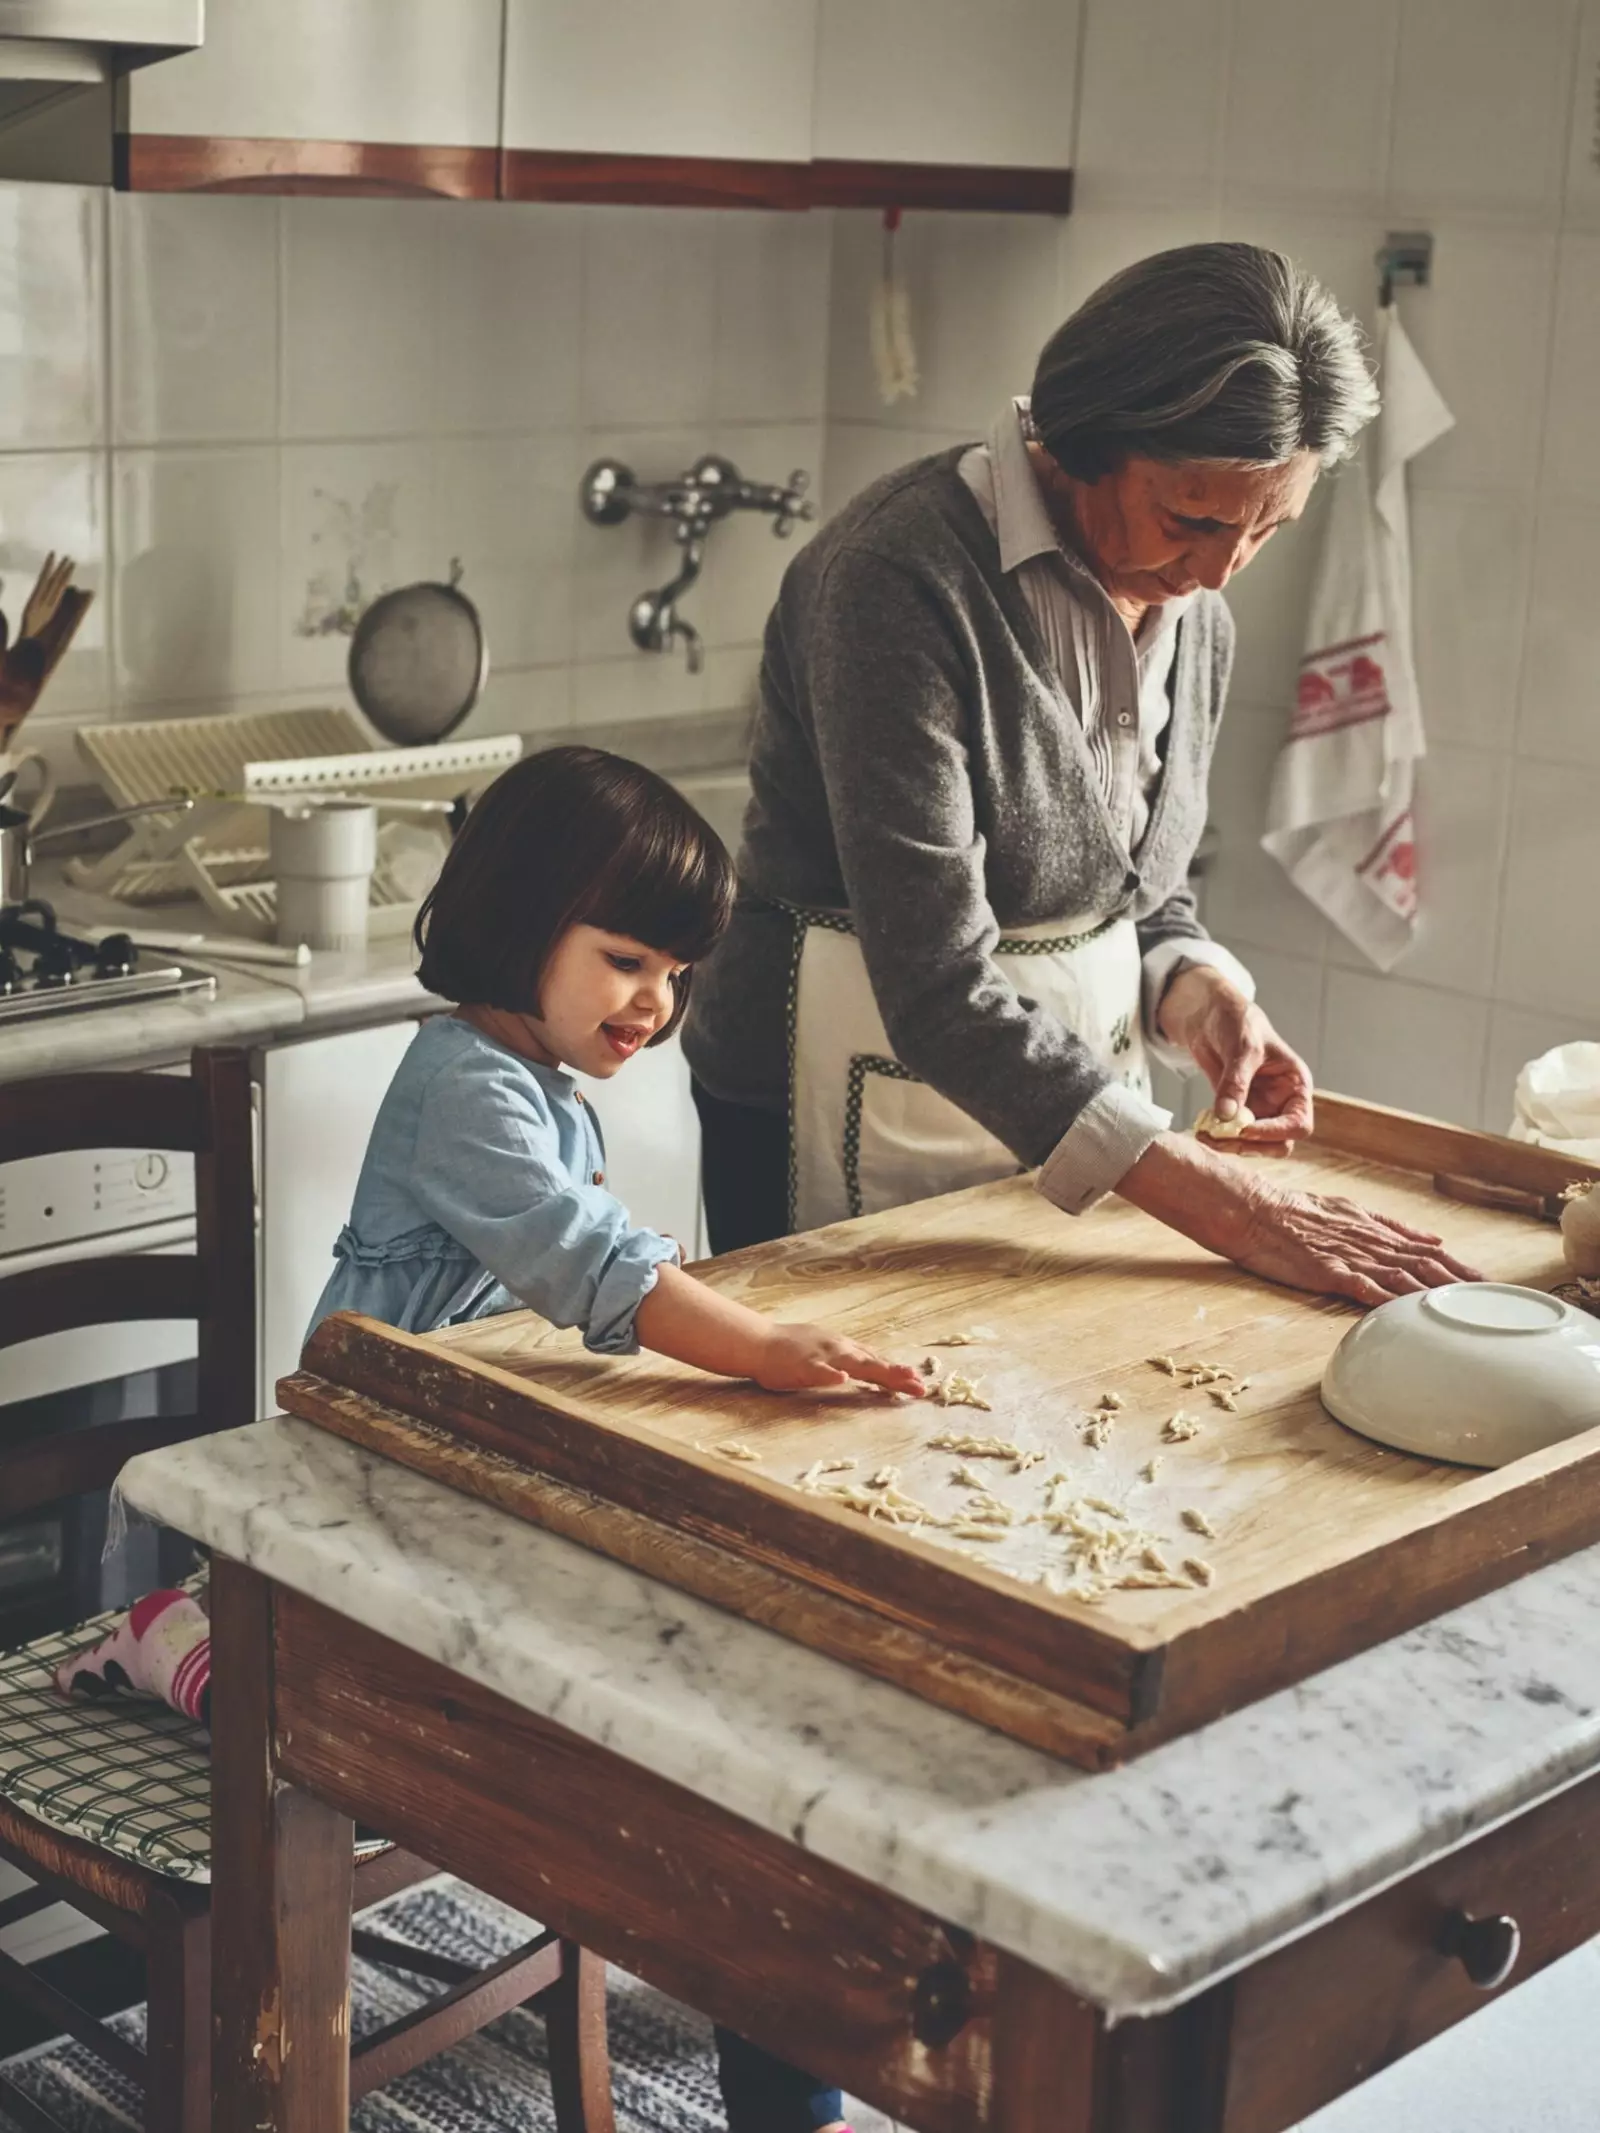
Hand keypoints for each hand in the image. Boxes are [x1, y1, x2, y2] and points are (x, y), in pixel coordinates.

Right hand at [753, 1324, 927, 1395]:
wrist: (758, 1341)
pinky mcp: (802, 1364)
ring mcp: (822, 1355)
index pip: (876, 1362)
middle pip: (873, 1363)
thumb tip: (873, 1368)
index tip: (919, 1384)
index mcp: (845, 1349)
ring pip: (854, 1364)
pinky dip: (831, 1374)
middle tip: (920, 1387)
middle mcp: (839, 1349)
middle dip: (897, 1375)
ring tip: (899, 1379)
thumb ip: (849, 1360)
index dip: (898, 1373)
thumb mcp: (827, 1352)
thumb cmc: (791, 1350)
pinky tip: (842, 1379)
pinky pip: (818, 1370)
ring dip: (877, 1371)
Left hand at [1158, 967, 1311, 1150]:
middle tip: (1221, 1139)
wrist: (1211, 1016)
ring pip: (1254, 1144)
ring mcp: (1260, 1109)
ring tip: (1205, 1136)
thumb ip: (1236, 1082)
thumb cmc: (1238, 1022)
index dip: (1275, 1132)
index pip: (1299, 1123)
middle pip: (1279, 1143)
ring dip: (1231, 1146)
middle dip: (1251, 1145)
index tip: (1245, 1130)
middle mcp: (1282, 1102)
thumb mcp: (1242, 1048)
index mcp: (1295, 1085)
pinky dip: (1218, 1138)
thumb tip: (1227, 1116)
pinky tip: (1202, 1130)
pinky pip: (1233, 1136)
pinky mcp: (1237, 1112)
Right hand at [1225, 1184, 1483, 1306]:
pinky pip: (1364, 1288)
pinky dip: (1389, 1299)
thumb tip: (1432, 1236)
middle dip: (1457, 1282)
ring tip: (1461, 1308)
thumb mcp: (1349, 1208)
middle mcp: (1369, 1241)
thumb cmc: (1293, 1210)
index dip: (1456, 1265)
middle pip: (1423, 1264)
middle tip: (1488, 1299)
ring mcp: (1349, 1256)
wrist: (1253, 1209)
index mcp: (1374, 1227)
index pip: (1425, 1248)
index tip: (1483, 1280)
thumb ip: (1391, 1226)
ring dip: (1434, 1293)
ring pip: (1402, 1276)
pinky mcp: (1328, 1271)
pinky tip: (1407, 1312)